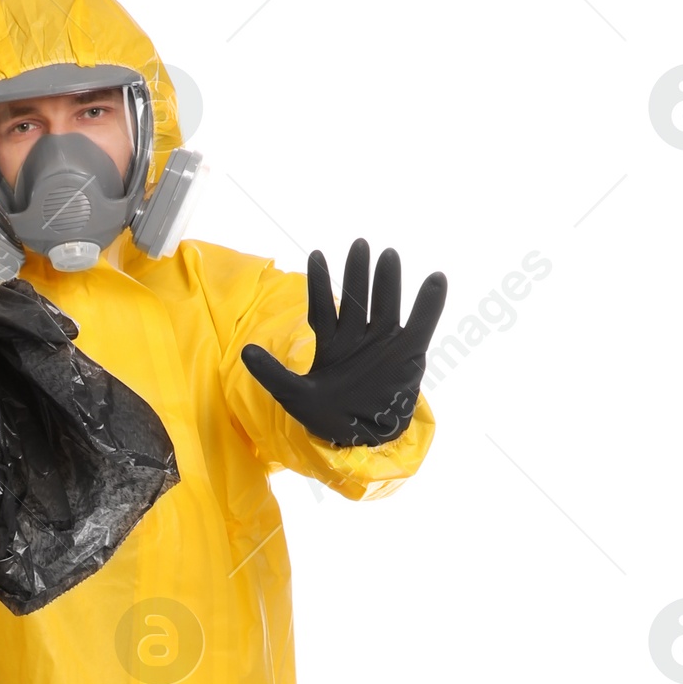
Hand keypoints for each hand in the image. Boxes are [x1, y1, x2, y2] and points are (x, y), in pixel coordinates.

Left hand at [241, 239, 447, 447]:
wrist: (361, 439)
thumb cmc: (328, 418)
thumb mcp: (294, 396)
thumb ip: (273, 373)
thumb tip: (245, 351)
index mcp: (331, 344)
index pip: (323, 307)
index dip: (319, 281)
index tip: (316, 254)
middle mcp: (357, 338)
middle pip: (356, 300)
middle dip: (356, 273)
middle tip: (359, 244)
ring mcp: (383, 343)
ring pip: (385, 305)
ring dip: (386, 281)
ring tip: (387, 255)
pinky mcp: (408, 354)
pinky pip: (421, 325)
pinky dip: (429, 304)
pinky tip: (436, 278)